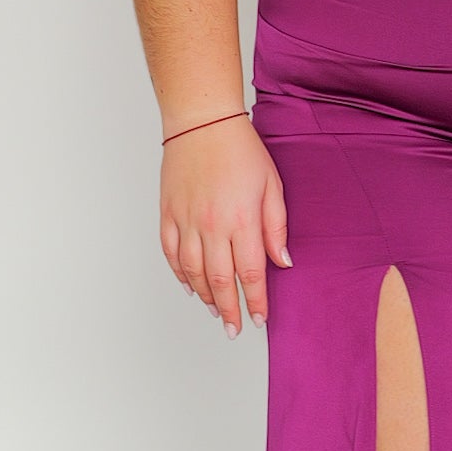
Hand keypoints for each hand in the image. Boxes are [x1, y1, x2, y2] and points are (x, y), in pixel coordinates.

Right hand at [160, 114, 289, 332]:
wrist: (202, 122)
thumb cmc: (240, 150)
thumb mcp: (271, 185)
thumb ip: (276, 227)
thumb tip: (283, 262)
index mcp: (241, 220)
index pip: (251, 273)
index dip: (255, 301)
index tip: (259, 319)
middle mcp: (211, 226)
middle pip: (220, 281)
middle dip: (230, 309)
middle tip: (235, 328)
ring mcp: (186, 221)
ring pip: (193, 272)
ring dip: (205, 296)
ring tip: (216, 311)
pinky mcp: (168, 214)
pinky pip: (171, 253)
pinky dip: (179, 274)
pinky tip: (190, 285)